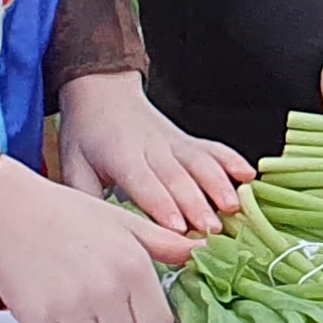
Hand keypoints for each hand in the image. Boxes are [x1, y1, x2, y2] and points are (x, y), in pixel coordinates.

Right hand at [0, 156, 197, 322]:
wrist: (8, 209)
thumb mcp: (124, 222)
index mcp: (133, 268)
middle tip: (109, 319)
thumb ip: (165, 244)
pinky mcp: (36, 318)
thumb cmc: (65, 214)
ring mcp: (70, 307)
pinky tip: (58, 322)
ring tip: (82, 318)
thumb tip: (202, 252)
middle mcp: (106, 290)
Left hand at [54, 71, 251, 235]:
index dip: (162, 205)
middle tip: (212, 230)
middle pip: (178, 178)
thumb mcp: (73, 164)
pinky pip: (213, 149)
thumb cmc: (86, 133)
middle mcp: (152, 148)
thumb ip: (85, 197)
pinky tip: (249, 174)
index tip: (178, 227)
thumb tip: (97, 230)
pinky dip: (232, 160)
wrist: (102, 92)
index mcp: (121, 156)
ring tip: (234, 207)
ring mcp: (174, 143)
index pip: (144, 183)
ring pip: (200, 163)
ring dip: (220, 185)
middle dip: (198, 204)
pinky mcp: (187, 140)